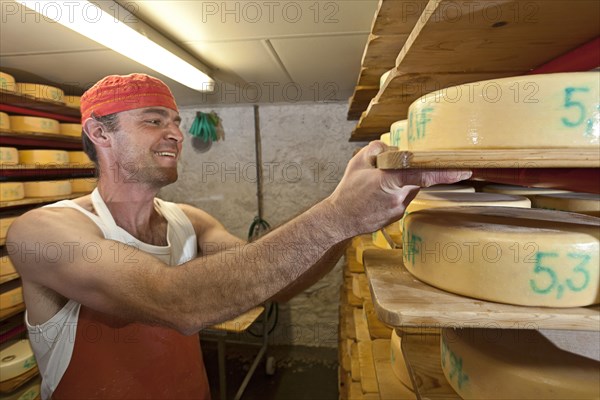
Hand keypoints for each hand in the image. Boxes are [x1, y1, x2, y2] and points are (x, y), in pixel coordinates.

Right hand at [328, 141, 471, 235]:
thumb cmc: (347, 191)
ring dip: (400, 183)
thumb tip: (394, 149)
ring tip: (376, 186)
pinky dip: (395, 194)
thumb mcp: (358, 162)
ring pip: (410, 189)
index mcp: (388, 181)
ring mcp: (399, 209)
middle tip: (386, 171)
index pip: (422, 174)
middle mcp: (398, 197)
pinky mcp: (397, 216)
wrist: (340, 220)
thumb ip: (378, 149)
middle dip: (408, 171)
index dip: (445, 173)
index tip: (465, 170)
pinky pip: (403, 199)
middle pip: (416, 178)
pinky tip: (377, 197)